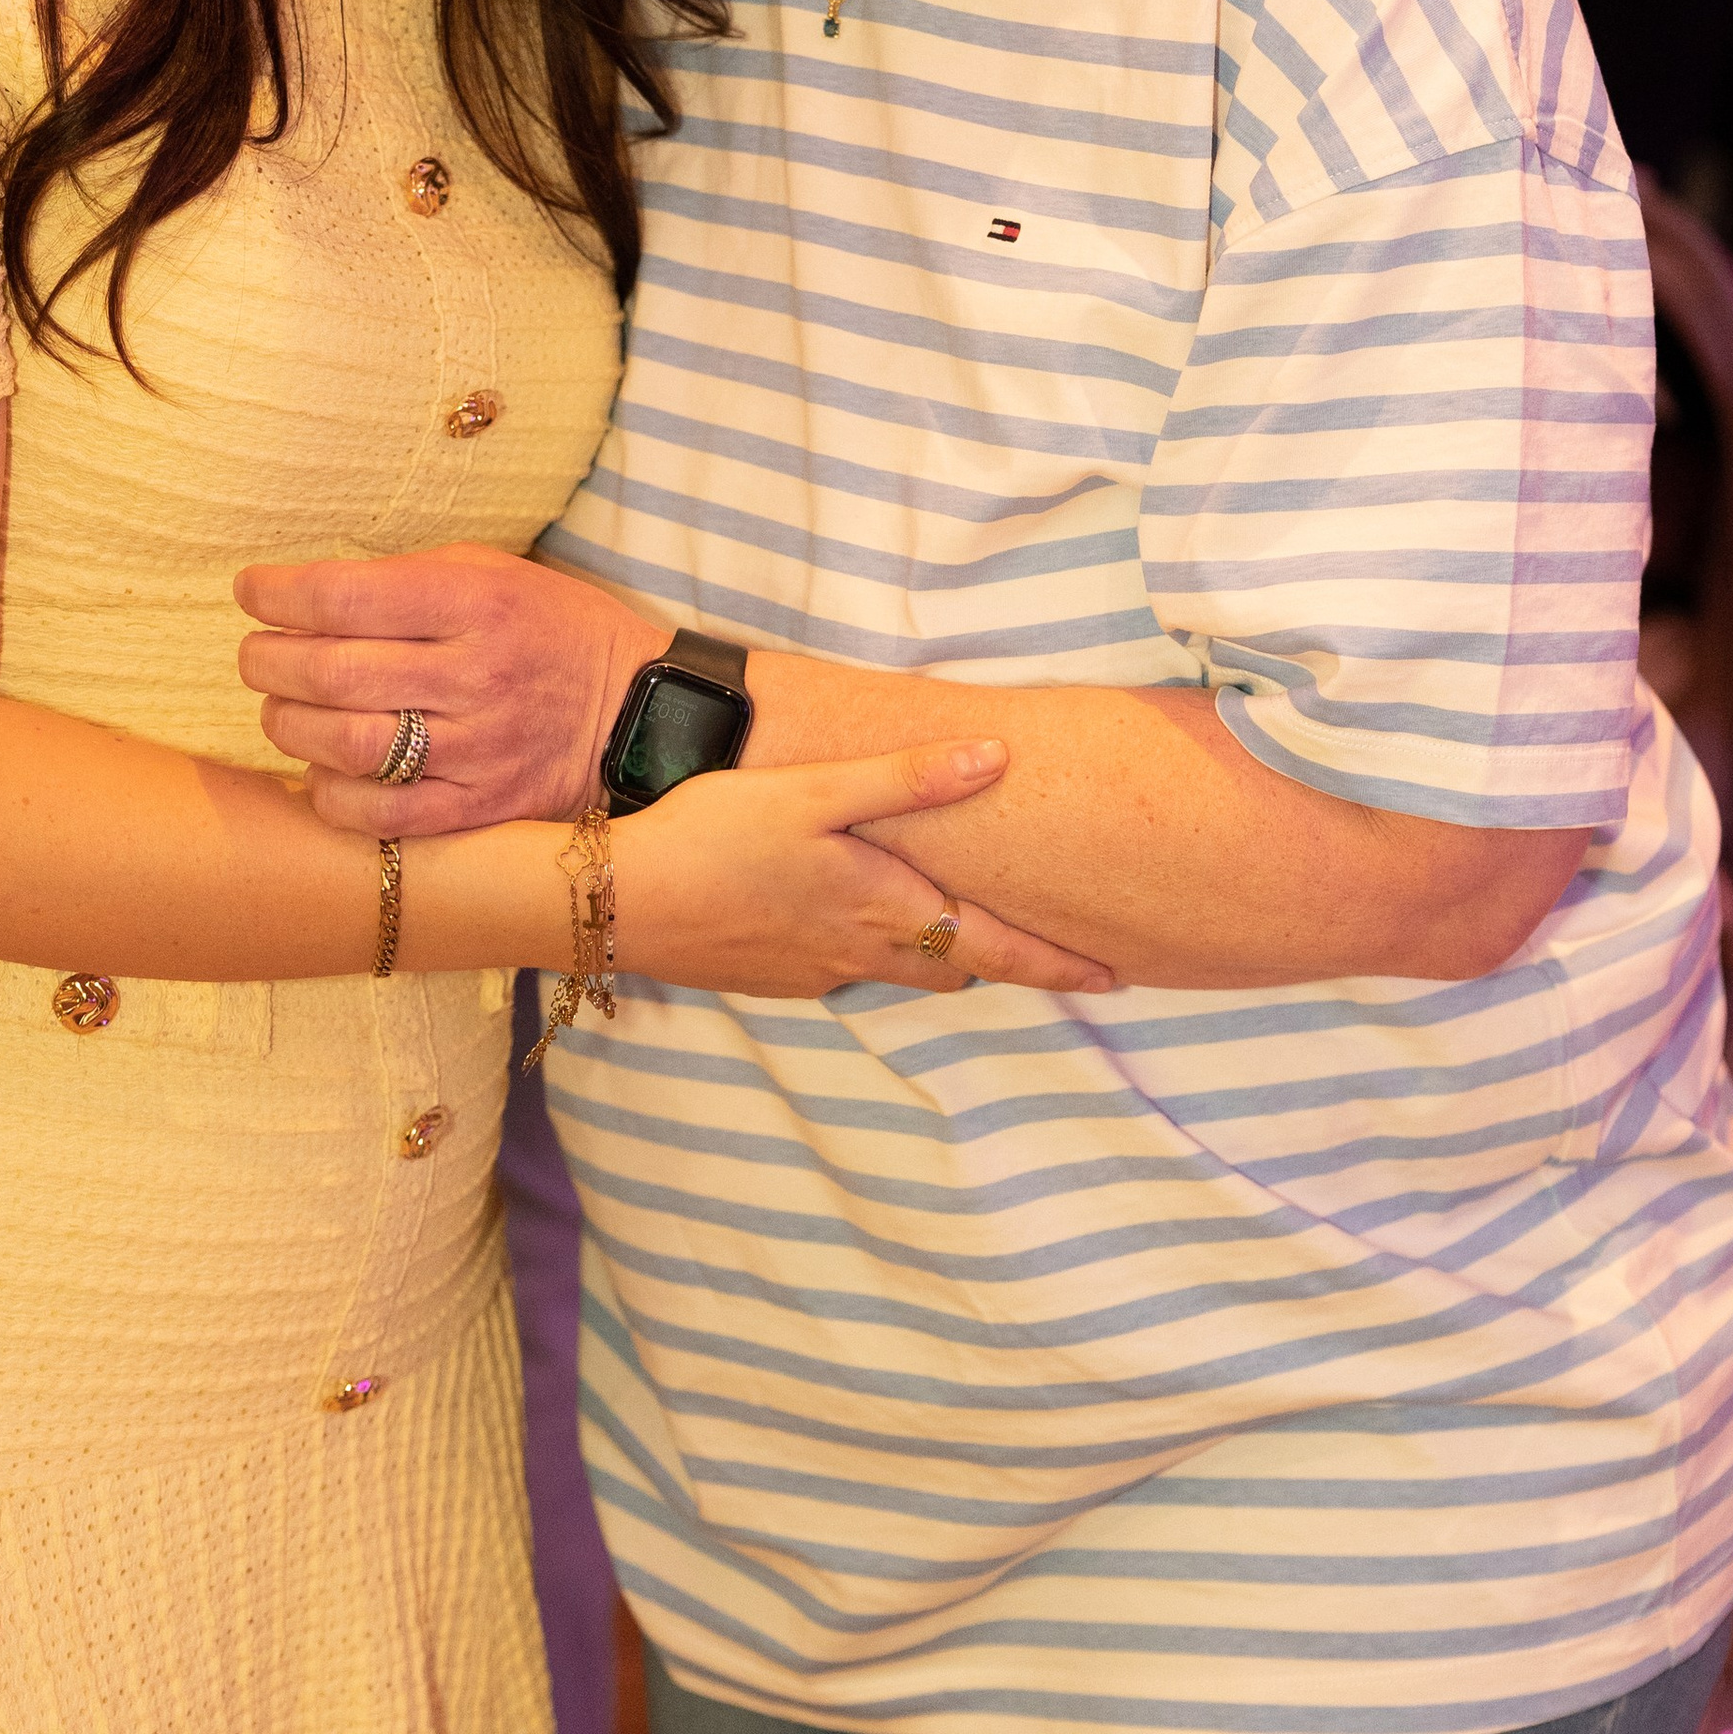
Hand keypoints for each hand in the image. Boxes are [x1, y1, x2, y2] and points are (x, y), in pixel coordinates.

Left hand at [238, 544, 654, 833]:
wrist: (635, 709)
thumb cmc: (548, 627)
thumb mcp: (492, 571)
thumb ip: (406, 580)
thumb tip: (306, 593)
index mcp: (475, 601)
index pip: (347, 595)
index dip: (279, 593)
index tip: (251, 590)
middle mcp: (475, 674)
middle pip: (333, 672)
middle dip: (268, 662)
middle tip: (255, 656)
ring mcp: (478, 748)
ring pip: (346, 744)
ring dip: (289, 726)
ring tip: (282, 709)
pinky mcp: (479, 808)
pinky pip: (380, 813)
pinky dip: (330, 795)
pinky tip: (322, 771)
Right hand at [606, 741, 1114, 1001]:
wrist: (617, 901)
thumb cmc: (716, 837)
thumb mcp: (815, 792)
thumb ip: (908, 779)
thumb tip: (997, 757)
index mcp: (885, 911)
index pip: (998, 951)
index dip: (1060, 965)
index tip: (1115, 975)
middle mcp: (860, 955)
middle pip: (953, 967)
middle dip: (998, 957)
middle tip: (1043, 942)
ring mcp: (814, 973)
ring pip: (899, 971)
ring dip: (934, 954)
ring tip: (955, 923)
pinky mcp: (773, 976)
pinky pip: (845, 968)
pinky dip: (869, 947)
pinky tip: (846, 912)